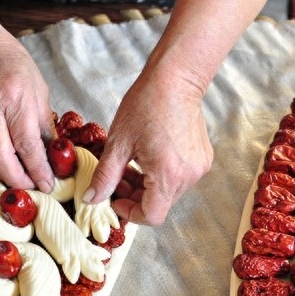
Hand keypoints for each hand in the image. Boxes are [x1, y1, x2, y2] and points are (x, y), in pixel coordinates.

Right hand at [0, 26, 54, 191]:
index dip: (38, 169)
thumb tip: (53, 157)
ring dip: (2, 177)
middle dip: (19, 180)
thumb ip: (44, 126)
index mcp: (15, 99)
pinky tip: (2, 170)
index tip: (48, 184)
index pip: (27, 144)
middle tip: (34, 187)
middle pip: (1, 158)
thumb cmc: (13, 67)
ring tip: (20, 181)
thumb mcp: (39, 92)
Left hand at [85, 68, 212, 225]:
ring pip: (169, 192)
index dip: (130, 212)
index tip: (116, 199)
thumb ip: (105, 176)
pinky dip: (162, 175)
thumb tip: (91, 198)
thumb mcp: (118, 142)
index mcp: (168, 174)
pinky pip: (179, 178)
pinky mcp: (203, 159)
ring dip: (148, 186)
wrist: (176, 79)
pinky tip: (148, 156)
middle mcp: (188, 175)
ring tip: (131, 165)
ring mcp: (198, 168)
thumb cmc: (147, 104)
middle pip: (160, 204)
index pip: (152, 216)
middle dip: (136, 196)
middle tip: (118, 178)